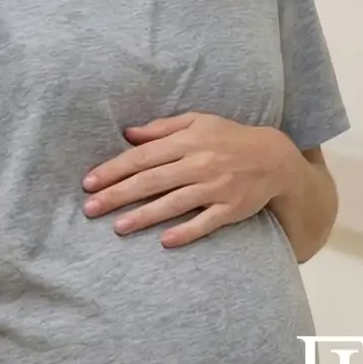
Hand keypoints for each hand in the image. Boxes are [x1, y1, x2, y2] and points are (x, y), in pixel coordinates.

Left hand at [83, 113, 299, 247]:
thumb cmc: (229, 138)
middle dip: (118, 195)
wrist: (274, 158)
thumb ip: (162, 128)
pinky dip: (186, 232)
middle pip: (152, 181)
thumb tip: (128, 134)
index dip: (114, 170)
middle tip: (91, 209)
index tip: (89, 183)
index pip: (143, 157)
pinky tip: (165, 241)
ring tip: (118, 227)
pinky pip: (206, 222)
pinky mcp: (231, 208)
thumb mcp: (198, 122)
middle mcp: (199, 164)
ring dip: (144, 216)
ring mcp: (216, 188)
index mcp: (188, 141)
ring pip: (174, 203)